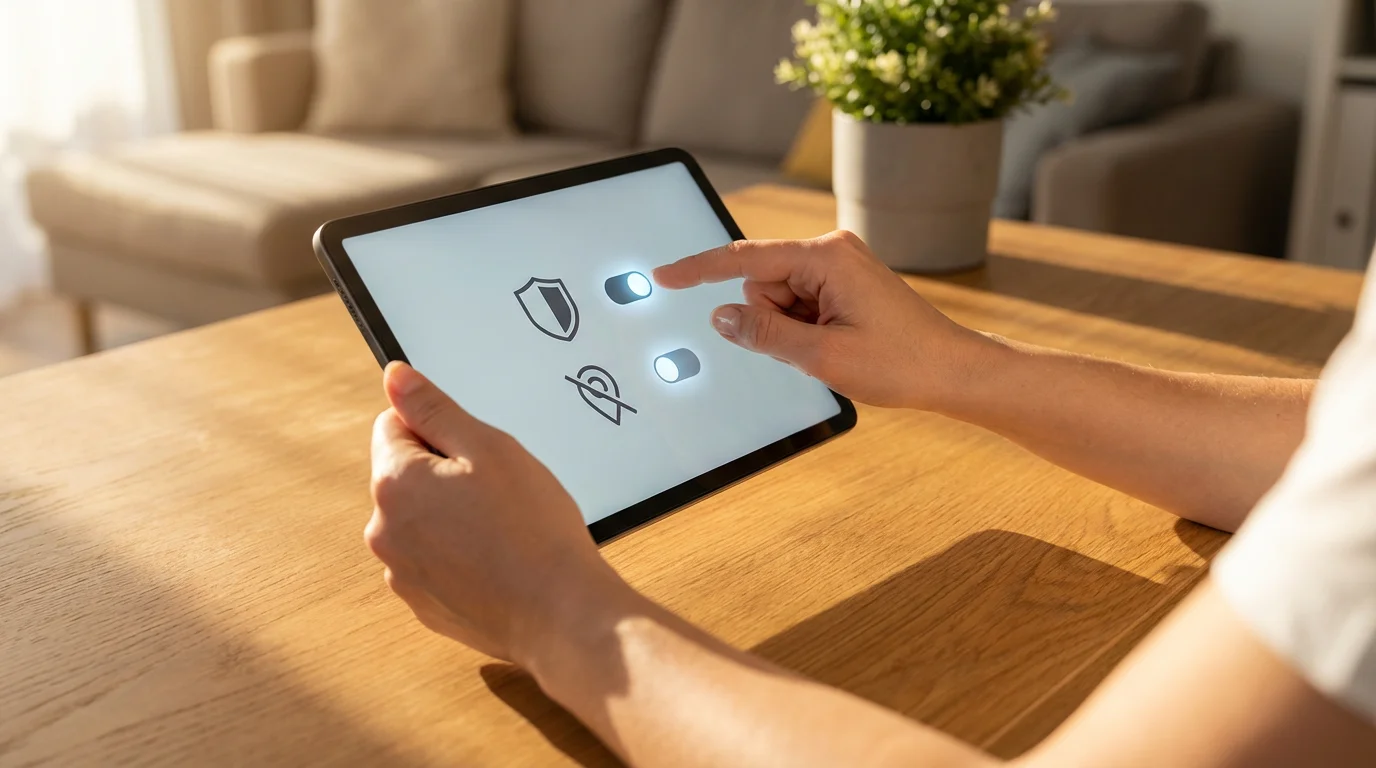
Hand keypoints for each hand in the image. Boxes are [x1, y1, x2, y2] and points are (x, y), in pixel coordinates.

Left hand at [366, 362, 624, 663]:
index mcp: (394, 483)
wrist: (560, 613)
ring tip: (502, 529)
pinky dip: (458, 555)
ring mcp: (401, 573)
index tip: (477, 452)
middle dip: (444, 474)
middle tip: (498, 490)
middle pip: (405, 476)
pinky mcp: (423, 604)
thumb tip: (395, 377)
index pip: (393, 426)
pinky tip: (497, 561)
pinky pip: (434, 561)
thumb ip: (434, 409)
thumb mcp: (489, 447)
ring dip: (450, 516)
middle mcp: (384, 530)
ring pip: (421, 520)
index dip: (440, 430)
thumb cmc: (533, 530)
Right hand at [653, 230, 994, 409]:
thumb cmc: (903, 362)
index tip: (665, 277)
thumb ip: (763, 333)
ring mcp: (840, 266)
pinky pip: (801, 305)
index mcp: (826, 256)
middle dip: (773, 322)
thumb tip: (720, 316)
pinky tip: (841, 343)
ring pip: (780, 299)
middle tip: (817, 347)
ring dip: (793, 330)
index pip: (744, 260)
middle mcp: (832, 250)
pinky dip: (807, 329)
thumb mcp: (822, 355)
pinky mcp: (846, 283)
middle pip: (763, 284)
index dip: (700, 271)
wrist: (954, 372)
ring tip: (836, 347)